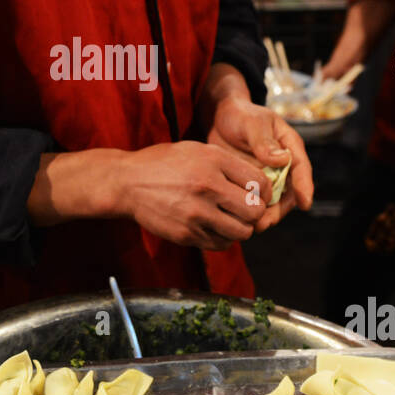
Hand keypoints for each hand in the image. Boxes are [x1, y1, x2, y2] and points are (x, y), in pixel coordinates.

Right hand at [114, 140, 274, 250]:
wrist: (127, 183)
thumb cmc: (164, 164)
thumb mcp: (198, 150)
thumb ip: (229, 164)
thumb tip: (260, 184)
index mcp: (213, 161)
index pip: (261, 183)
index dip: (266, 192)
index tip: (259, 195)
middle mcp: (207, 187)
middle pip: (255, 211)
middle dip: (255, 213)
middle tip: (246, 210)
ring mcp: (196, 213)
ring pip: (241, 233)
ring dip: (241, 228)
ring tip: (230, 220)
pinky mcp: (186, 234)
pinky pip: (220, 244)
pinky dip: (223, 239)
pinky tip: (214, 227)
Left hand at [206, 96, 313, 231]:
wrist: (221, 118)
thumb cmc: (240, 115)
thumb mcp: (252, 123)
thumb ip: (264, 141)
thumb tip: (281, 160)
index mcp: (289, 146)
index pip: (301, 168)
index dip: (304, 187)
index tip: (305, 203)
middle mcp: (283, 165)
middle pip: (289, 192)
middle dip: (279, 210)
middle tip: (265, 222)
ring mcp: (268, 176)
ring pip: (273, 201)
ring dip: (266, 215)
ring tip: (252, 226)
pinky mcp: (253, 184)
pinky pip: (257, 201)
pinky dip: (251, 211)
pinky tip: (240, 220)